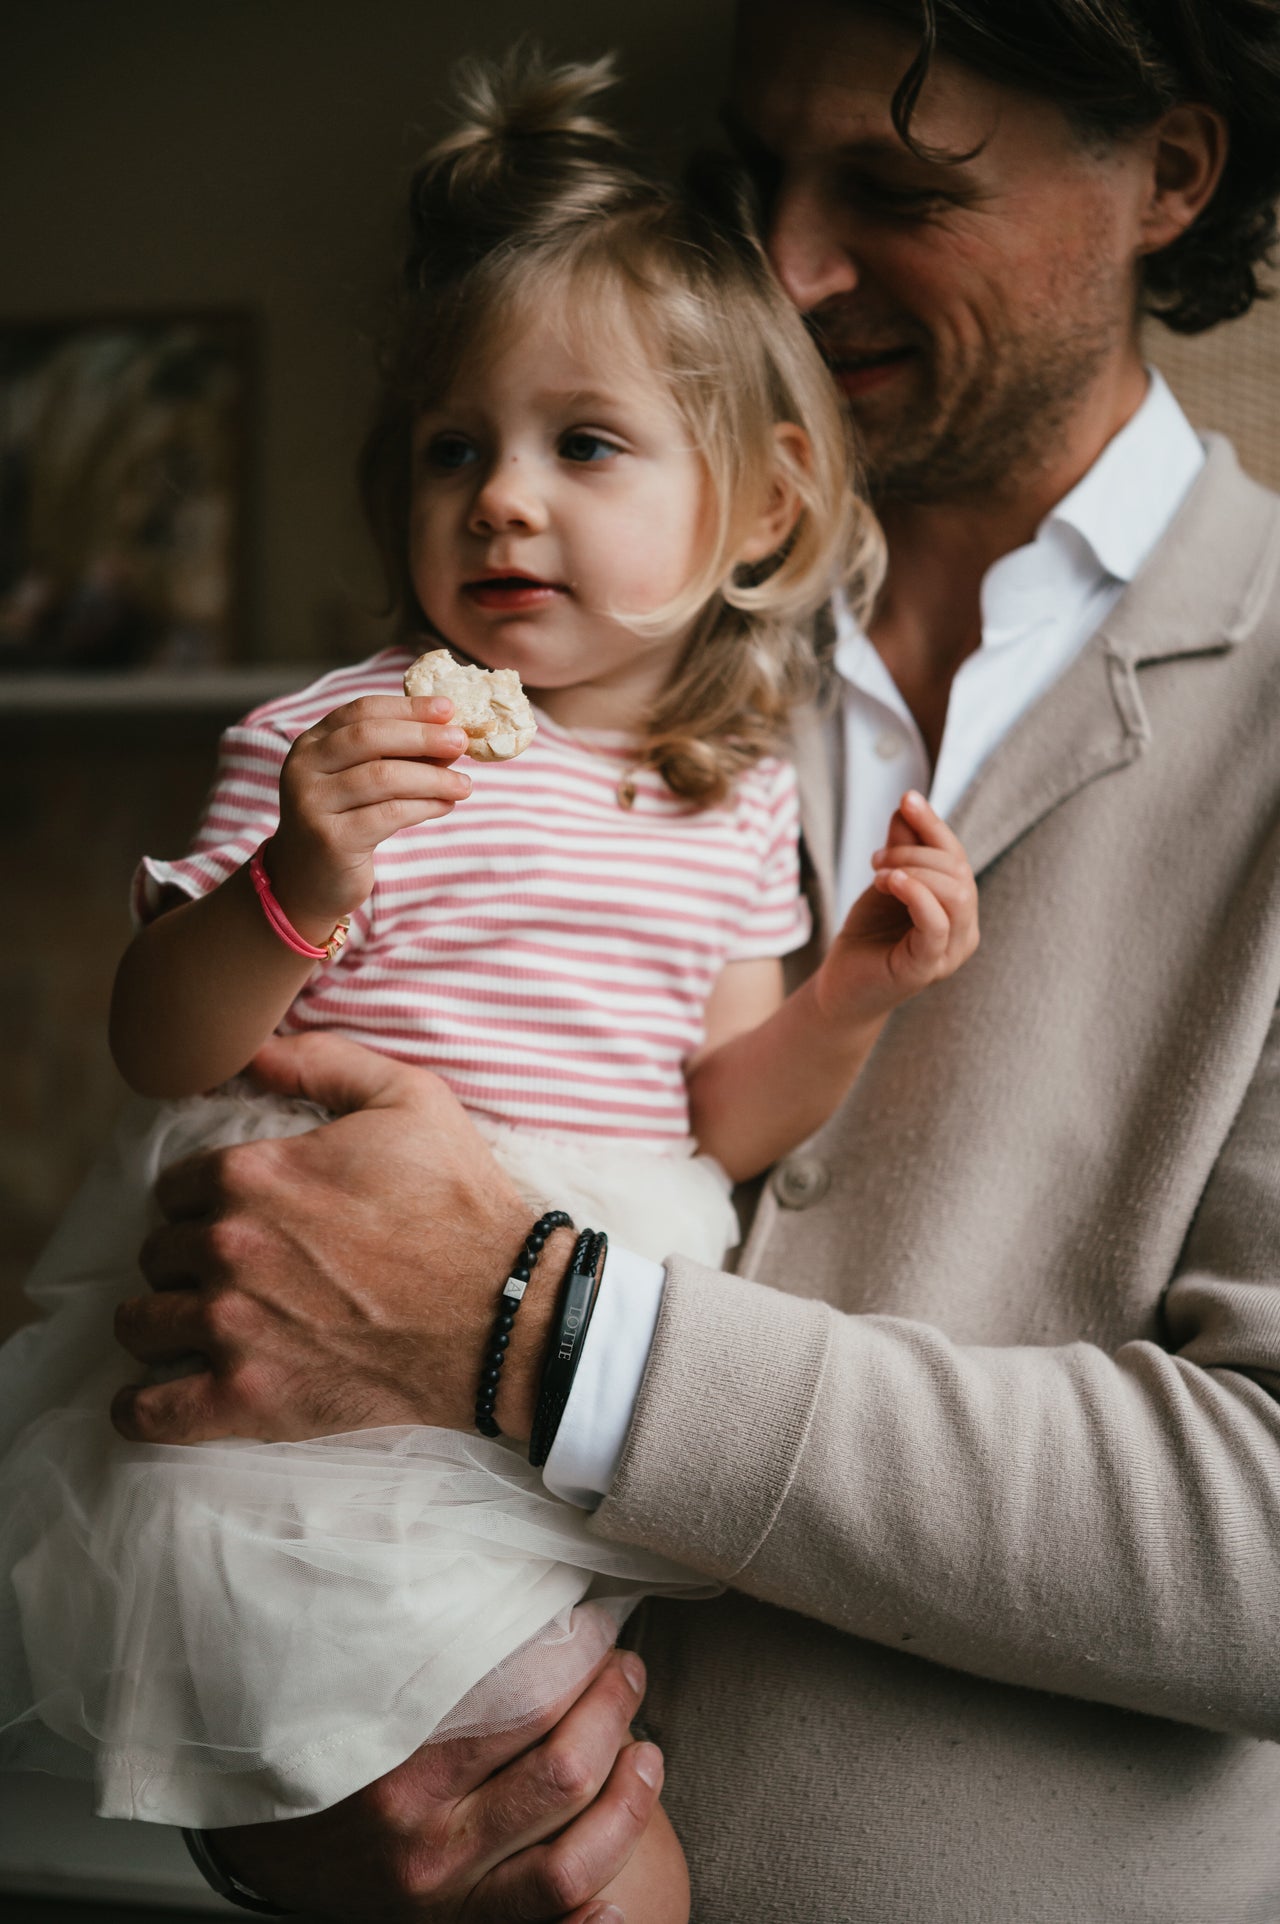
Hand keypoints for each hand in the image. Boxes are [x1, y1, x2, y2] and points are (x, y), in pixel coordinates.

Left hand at [111, 1033, 571, 1444]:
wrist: (505, 1314)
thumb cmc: (460, 1204)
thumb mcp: (408, 1098)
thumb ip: (320, 1060)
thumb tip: (250, 1046)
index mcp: (251, 1175)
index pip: (174, 1187)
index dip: (203, 1197)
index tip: (237, 1212)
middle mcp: (226, 1249)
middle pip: (157, 1252)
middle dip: (187, 1257)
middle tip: (236, 1268)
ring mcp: (230, 1329)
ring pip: (139, 1322)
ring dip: (163, 1320)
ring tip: (198, 1323)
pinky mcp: (245, 1400)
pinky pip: (148, 1412)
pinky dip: (142, 1406)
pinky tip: (154, 1395)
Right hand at [211, 1648, 661, 1922]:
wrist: (253, 1838)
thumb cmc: (309, 1732)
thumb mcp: (347, 1668)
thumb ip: (418, 1628)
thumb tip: (493, 1554)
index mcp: (396, 1759)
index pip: (523, 1698)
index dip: (580, 1651)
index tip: (595, 1619)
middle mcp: (421, 1835)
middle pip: (561, 1769)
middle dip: (612, 1706)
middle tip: (625, 1666)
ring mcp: (442, 1893)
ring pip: (572, 1853)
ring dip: (629, 1795)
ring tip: (645, 1748)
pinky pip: (545, 1923)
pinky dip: (596, 1911)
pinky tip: (627, 1884)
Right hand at [268, 695, 471, 940]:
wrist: (306, 882)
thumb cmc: (343, 823)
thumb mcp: (362, 782)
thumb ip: (396, 758)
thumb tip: (450, 739)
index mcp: (312, 744)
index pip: (362, 711)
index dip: (407, 707)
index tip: (448, 709)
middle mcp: (304, 768)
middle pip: (369, 738)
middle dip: (421, 736)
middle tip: (461, 742)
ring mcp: (313, 804)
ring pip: (382, 777)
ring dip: (431, 777)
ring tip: (463, 784)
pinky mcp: (331, 840)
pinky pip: (388, 815)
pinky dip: (424, 807)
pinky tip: (445, 805)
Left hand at [814, 789, 978, 1023]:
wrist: (841, 985)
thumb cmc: (868, 935)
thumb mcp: (885, 882)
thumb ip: (901, 848)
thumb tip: (908, 804)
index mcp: (959, 907)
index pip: (957, 857)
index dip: (934, 825)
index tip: (907, 798)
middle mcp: (965, 929)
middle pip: (959, 870)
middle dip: (915, 851)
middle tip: (876, 858)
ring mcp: (951, 952)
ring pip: (956, 893)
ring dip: (914, 869)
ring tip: (879, 872)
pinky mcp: (928, 968)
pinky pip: (936, 923)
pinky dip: (916, 893)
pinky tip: (891, 881)